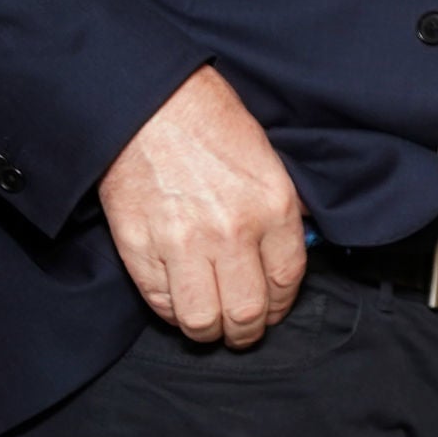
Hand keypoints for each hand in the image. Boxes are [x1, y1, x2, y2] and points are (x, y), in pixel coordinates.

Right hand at [99, 65, 304, 346]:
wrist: (148, 105)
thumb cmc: (210, 122)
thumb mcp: (268, 158)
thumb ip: (284, 206)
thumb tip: (297, 242)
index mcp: (272, 206)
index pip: (287, 280)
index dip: (282, 305)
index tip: (274, 309)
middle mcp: (232, 231)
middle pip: (248, 311)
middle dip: (248, 330)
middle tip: (243, 330)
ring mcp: (183, 244)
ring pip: (203, 320)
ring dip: (209, 331)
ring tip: (211, 325)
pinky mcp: (140, 249)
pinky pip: (161, 303)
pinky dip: (172, 313)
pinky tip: (180, 302)